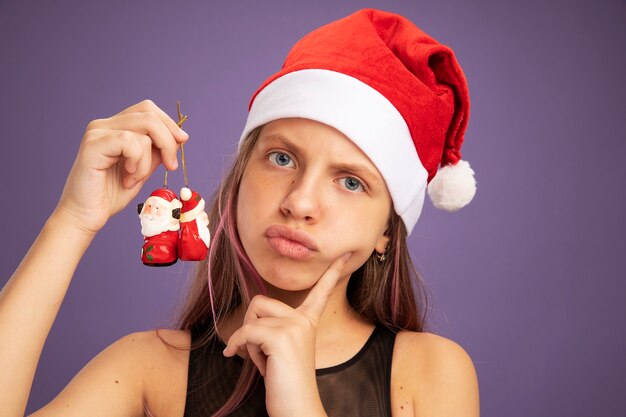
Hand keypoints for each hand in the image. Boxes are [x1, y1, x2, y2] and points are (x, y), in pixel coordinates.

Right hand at [54, 100, 188, 234]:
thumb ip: (155, 152)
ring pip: (144, 130)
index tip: (183, 142)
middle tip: (170, 165)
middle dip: (168, 140)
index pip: (148, 110)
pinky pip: (130, 142)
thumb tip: (178, 137)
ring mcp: (96, 133)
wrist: (85, 216)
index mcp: (114, 127)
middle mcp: (104, 125)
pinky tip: (127, 177)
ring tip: (135, 178)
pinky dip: (137, 163)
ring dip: (149, 160)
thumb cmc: (109, 195)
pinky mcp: (92, 145)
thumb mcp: (142, 170)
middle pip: (149, 114)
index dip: (169, 123)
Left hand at [223, 252, 352, 416]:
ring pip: (251, 318)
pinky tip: (236, 357)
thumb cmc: (285, 384)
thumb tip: (245, 326)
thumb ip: (272, 330)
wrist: (296, 410)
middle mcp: (304, 320)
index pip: (321, 291)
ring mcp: (295, 327)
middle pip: (260, 301)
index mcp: (308, 322)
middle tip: (259, 351)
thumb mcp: (280, 350)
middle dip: (249, 326)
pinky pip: (246, 332)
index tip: (345, 254)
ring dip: (247, 341)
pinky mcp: (282, 337)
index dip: (333, 272)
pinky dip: (237, 345)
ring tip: (262, 361)